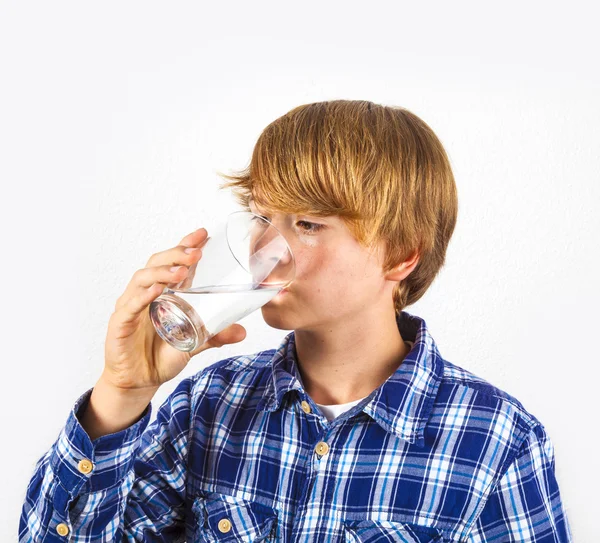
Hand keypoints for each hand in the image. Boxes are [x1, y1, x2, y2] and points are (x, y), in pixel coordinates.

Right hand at [102, 227, 246, 391]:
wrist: (139, 381)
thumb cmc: (162, 355)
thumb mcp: (193, 342)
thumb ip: (215, 335)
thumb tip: (243, 332)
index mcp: (163, 292)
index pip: (172, 261)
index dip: (185, 245)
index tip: (203, 234)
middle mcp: (146, 294)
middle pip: (157, 263)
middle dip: (177, 254)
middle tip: (196, 251)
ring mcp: (131, 306)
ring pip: (142, 279)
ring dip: (162, 272)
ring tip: (181, 271)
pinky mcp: (120, 324)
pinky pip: (130, 306)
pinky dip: (142, 296)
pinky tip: (156, 290)